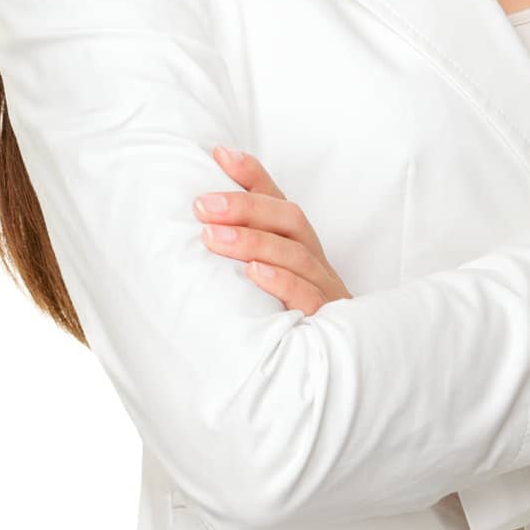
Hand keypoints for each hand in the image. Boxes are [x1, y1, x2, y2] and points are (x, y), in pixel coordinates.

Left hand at [193, 144, 352, 313]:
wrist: (334, 375)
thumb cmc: (289, 322)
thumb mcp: (266, 284)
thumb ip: (241, 254)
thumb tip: (196, 228)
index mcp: (301, 247)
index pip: (279, 202)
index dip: (253, 176)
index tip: (219, 153)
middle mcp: (315, 262)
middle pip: (290, 219)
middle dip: (246, 206)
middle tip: (202, 204)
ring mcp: (325, 290)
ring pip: (296, 255)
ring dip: (252, 240)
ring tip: (212, 235)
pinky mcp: (327, 323)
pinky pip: (308, 297)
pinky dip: (281, 282)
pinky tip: (252, 273)